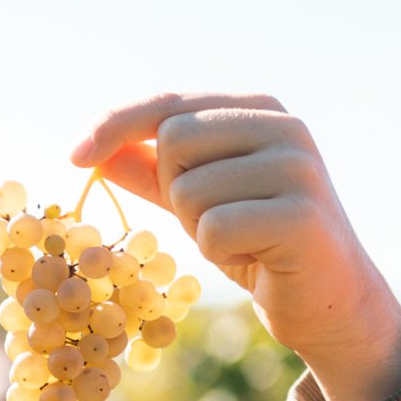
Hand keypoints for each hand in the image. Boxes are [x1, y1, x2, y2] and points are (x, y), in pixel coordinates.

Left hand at [72, 93, 400, 400]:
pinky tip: (257, 258)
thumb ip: (150, 171)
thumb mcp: (195, 199)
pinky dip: (220, 253)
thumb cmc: (256, 241)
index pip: (169, 104)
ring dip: (199, 227)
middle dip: (173, 189)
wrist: (325, 297)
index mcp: (259, 110)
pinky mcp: (301, 214)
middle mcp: (285, 127)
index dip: (115, 126)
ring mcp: (298, 167)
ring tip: (241, 239)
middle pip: (172, 140)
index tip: (75, 157)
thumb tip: (96, 150)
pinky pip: (214, 230)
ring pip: (189, 189)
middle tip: (214, 217)